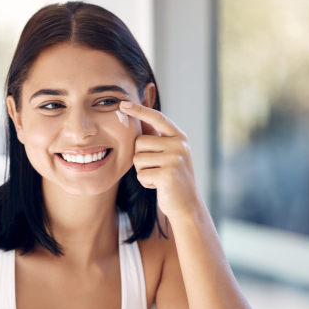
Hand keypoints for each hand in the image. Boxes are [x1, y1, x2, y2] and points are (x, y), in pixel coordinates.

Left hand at [119, 101, 202, 219]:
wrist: (186, 205)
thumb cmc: (173, 178)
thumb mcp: (170, 154)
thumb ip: (157, 138)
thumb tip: (137, 116)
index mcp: (179, 137)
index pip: (157, 118)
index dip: (139, 110)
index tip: (122, 103)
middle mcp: (179, 145)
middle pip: (140, 142)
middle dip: (140, 157)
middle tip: (155, 169)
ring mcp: (175, 159)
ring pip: (137, 158)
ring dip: (142, 171)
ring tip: (157, 177)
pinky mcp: (168, 174)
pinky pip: (141, 174)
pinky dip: (145, 182)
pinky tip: (158, 186)